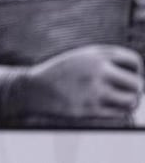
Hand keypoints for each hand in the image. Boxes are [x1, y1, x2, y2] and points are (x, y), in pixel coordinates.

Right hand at [18, 44, 142, 119]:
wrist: (34, 88)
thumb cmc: (61, 73)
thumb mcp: (81, 57)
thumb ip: (107, 61)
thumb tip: (137, 76)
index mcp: (95, 55)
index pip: (133, 61)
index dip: (135, 70)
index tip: (127, 75)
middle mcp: (96, 71)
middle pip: (137, 83)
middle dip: (134, 89)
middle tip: (126, 91)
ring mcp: (93, 91)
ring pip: (132, 100)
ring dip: (130, 102)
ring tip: (121, 101)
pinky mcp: (90, 109)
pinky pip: (119, 114)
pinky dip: (119, 112)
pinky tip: (109, 108)